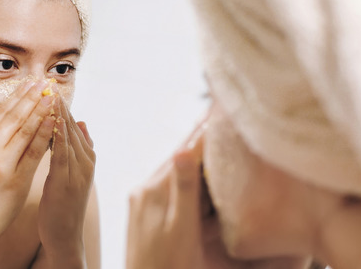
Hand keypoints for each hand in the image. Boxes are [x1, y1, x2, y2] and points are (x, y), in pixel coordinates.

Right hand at [0, 79, 56, 251]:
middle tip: (46, 83)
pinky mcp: (17, 180)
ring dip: (42, 111)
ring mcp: (2, 164)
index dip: (16, 96)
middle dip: (32, 97)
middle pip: (15, 117)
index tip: (30, 83)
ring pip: (26, 131)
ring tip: (54, 97)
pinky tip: (55, 122)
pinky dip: (45, 135)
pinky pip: (35, 153)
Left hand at [36, 93, 95, 267]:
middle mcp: (85, 160)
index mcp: (86, 156)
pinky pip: (61, 154)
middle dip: (59, 105)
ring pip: (67, 136)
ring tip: (49, 96)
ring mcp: (78, 171)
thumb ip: (75, 148)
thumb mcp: (71, 171)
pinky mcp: (66, 182)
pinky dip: (56, 137)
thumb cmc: (63, 203)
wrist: (65, 234)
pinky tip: (48, 123)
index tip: (49, 87)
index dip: (61, 105)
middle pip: (71, 126)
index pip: (72, 124)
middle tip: (47, 83)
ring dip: (58, 115)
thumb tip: (81, 122)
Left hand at [126, 120, 310, 268]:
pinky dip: (186, 173)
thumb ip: (184, 191)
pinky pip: (169, 185)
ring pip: (173, 170)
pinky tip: (196, 169)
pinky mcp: (143, 212)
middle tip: (217, 112)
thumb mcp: (181, 231)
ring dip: (192, 153)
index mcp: (154, 191)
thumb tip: (182, 150)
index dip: (203, 132)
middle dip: (199, 137)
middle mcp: (145, 190)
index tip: (218, 108)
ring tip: (210, 131)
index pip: (184, 153)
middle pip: (178, 157)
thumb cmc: (169, 268)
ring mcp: (142, 201)